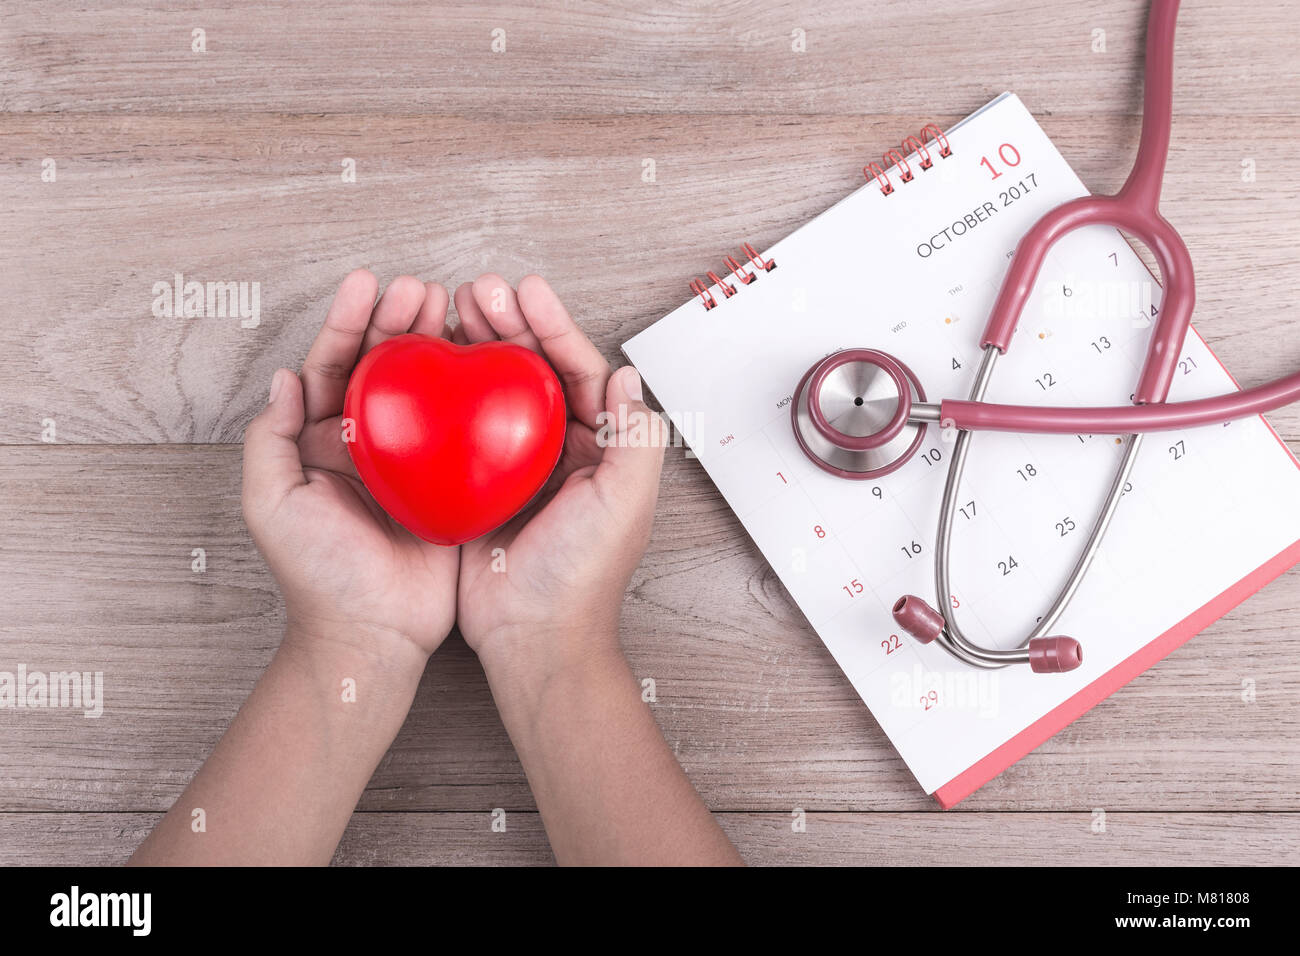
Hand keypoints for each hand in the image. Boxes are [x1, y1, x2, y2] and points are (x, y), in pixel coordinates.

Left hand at [241, 270, 459, 668]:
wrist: (372, 635)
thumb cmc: (317, 578)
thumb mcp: (271, 507)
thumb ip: (269, 441)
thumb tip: (286, 378)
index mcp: (322, 443)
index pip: (334, 368)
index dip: (348, 323)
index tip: (366, 284)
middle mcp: (369, 445)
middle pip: (383, 367)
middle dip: (398, 321)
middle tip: (421, 289)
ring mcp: (413, 463)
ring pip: (427, 388)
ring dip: (437, 344)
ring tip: (453, 307)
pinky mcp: (451, 484)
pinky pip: (465, 429)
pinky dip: (475, 392)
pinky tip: (487, 362)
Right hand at [450, 274, 666, 672]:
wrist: (532, 639)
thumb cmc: (582, 577)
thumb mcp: (626, 502)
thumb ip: (636, 437)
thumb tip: (627, 374)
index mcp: (599, 447)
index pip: (578, 370)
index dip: (553, 326)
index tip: (526, 291)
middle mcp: (558, 449)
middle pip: (531, 370)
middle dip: (507, 324)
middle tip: (476, 291)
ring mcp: (512, 466)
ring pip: (491, 389)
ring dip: (472, 347)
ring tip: (446, 311)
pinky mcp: (473, 486)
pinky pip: (456, 427)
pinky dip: (441, 392)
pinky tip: (420, 366)